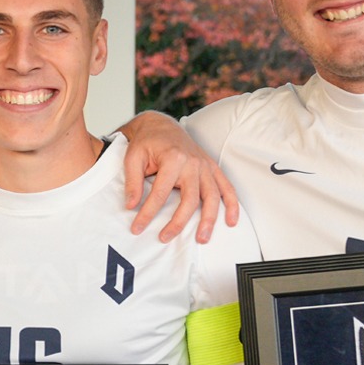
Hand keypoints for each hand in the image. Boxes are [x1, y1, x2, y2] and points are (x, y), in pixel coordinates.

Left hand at [116, 112, 240, 242]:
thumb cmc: (147, 142)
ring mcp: (205, 166)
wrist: (161, 125)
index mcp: (173, 158)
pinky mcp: (211, 168)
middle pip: (190, 199)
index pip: (160, 193)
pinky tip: (230, 221)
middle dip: (178, 222)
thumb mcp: (133, 158)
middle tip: (165, 238)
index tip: (137, 227)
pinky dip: (232, 204)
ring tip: (202, 238)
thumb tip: (131, 205)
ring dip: (209, 219)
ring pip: (212, 196)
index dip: (147, 213)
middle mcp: (193, 163)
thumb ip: (133, 182)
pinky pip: (226, 187)